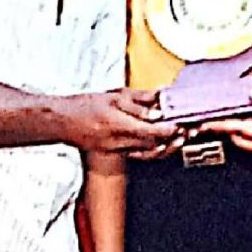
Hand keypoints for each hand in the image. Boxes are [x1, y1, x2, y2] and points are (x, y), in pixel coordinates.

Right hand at [56, 89, 179, 157]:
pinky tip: (163, 144)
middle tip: (188, 131)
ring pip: (149, 154)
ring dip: (167, 147)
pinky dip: (154, 151)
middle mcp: (118, 142)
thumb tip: (160, 101)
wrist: (63, 121)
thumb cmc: (85, 106)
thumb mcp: (114, 95)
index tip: (182, 124)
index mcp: (117, 125)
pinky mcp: (115, 154)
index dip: (169, 130)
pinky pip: (139, 156)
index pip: (151, 132)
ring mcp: (116, 151)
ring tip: (180, 138)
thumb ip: (139, 100)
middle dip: (173, 139)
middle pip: (153, 145)